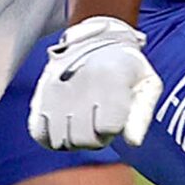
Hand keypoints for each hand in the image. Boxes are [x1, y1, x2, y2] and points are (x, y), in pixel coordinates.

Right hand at [29, 15, 161, 149]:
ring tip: (84, 124)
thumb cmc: (127, 68)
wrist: (93, 42)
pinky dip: (53, 139)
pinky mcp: (38, 100)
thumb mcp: (146, 84)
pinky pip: (40, 135)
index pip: (108, 127)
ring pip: (62, 141)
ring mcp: (55, 94)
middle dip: (97, 139)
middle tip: (100, 125)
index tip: (116, 118)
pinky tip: (66, 128)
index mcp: (111, 80)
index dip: (114, 129)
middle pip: (84, 139)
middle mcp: (79, 87)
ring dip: (76, 140)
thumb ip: (142, 114)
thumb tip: (133, 143)